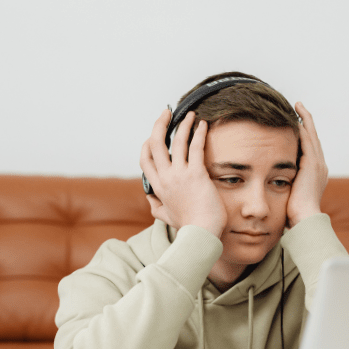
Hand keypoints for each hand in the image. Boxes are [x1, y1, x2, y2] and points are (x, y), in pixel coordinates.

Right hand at [140, 109, 226, 236]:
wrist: (200, 235)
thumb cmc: (188, 227)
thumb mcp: (165, 216)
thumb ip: (155, 205)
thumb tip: (150, 198)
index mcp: (157, 187)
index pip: (145, 159)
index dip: (147, 143)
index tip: (154, 134)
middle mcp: (165, 178)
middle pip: (155, 144)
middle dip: (159, 125)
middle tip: (167, 113)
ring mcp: (179, 175)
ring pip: (175, 141)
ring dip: (182, 124)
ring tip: (190, 114)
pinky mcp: (196, 174)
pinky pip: (195, 147)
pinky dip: (198, 133)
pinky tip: (203, 125)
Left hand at [287, 101, 327, 226]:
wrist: (304, 219)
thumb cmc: (293, 213)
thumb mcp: (288, 195)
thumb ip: (283, 186)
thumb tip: (270, 185)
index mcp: (315, 174)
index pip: (309, 149)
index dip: (304, 135)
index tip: (296, 125)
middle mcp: (320, 166)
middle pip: (313, 138)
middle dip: (306, 122)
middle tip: (299, 108)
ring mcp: (317, 164)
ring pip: (312, 135)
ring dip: (305, 119)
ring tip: (298, 106)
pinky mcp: (312, 163)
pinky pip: (308, 139)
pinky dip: (304, 127)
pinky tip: (296, 117)